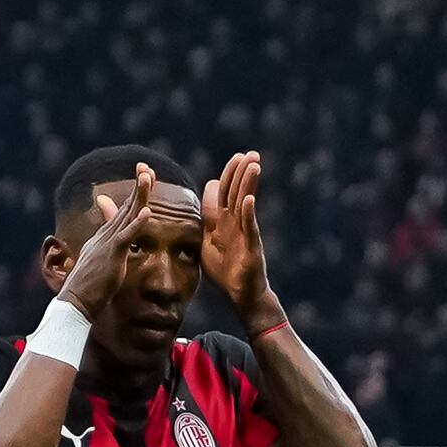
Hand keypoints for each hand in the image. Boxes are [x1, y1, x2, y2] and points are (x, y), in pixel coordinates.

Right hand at [58, 163, 157, 321]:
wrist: (75, 302)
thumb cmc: (88, 289)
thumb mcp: (99, 265)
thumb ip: (105, 250)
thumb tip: (106, 246)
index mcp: (103, 238)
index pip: (122, 213)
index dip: (134, 196)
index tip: (143, 179)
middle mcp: (105, 236)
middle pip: (125, 207)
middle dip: (138, 186)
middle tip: (146, 167)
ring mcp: (107, 244)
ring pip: (126, 215)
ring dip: (138, 196)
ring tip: (148, 178)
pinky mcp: (111, 255)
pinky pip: (126, 237)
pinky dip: (137, 224)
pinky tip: (147, 213)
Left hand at [202, 150, 282, 334]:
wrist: (242, 294)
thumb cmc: (225, 271)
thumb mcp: (206, 244)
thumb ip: (202, 223)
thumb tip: (192, 208)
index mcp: (223, 222)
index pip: (224, 193)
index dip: (227, 176)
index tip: (235, 157)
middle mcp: (235, 224)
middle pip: (236, 192)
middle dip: (241, 172)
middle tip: (250, 153)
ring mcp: (244, 234)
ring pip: (245, 204)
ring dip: (248, 184)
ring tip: (254, 165)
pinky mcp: (251, 248)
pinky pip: (249, 228)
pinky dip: (248, 213)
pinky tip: (249, 199)